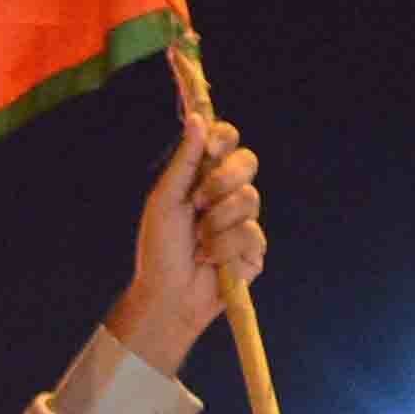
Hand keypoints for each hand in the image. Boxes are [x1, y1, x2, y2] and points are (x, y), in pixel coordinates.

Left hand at [103, 117, 266, 372]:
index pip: (227, 142)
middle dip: (222, 181)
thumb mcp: (166, 200)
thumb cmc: (159, 248)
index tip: (212, 148)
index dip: (224, 139)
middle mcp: (228, 194)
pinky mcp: (254, 249)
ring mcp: (244, 221)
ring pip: (249, 199)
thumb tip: (197, 118)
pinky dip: (223, 249)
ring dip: (217, 223)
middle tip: (198, 203)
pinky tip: (209, 261)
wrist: (167, 295)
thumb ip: (184, 161)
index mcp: (205, 177)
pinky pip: (250, 234)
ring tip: (198, 243)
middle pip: (248, 162)